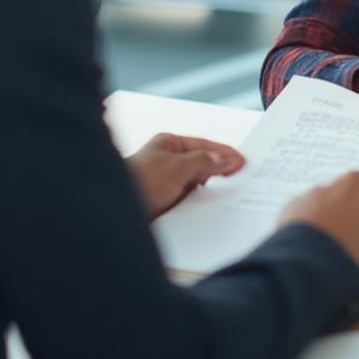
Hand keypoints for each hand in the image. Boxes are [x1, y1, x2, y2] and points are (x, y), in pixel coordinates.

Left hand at [126, 133, 244, 219]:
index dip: (225, 153)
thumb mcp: (175, 167)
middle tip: (245, 178)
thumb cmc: (139, 182)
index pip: (204, 146)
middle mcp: (169, 162)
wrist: (113, 213)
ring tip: (234, 195)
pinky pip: (192, 200)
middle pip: (203, 164)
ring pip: (199, 184)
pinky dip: (203, 204)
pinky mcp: (167, 202)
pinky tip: (215, 210)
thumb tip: (228, 160)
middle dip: (222, 171)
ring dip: (213, 190)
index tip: (243, 160)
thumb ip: (204, 161)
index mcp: (169, 145)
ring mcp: (168, 183)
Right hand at [278, 170, 358, 268]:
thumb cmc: (301, 227)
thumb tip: (321, 199)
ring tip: (346, 242)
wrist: (310, 262)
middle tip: (341, 221)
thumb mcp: (299, 203)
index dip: (347, 189)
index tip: (337, 197)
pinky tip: (348, 259)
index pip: (357, 178)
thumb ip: (317, 197)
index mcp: (349, 188)